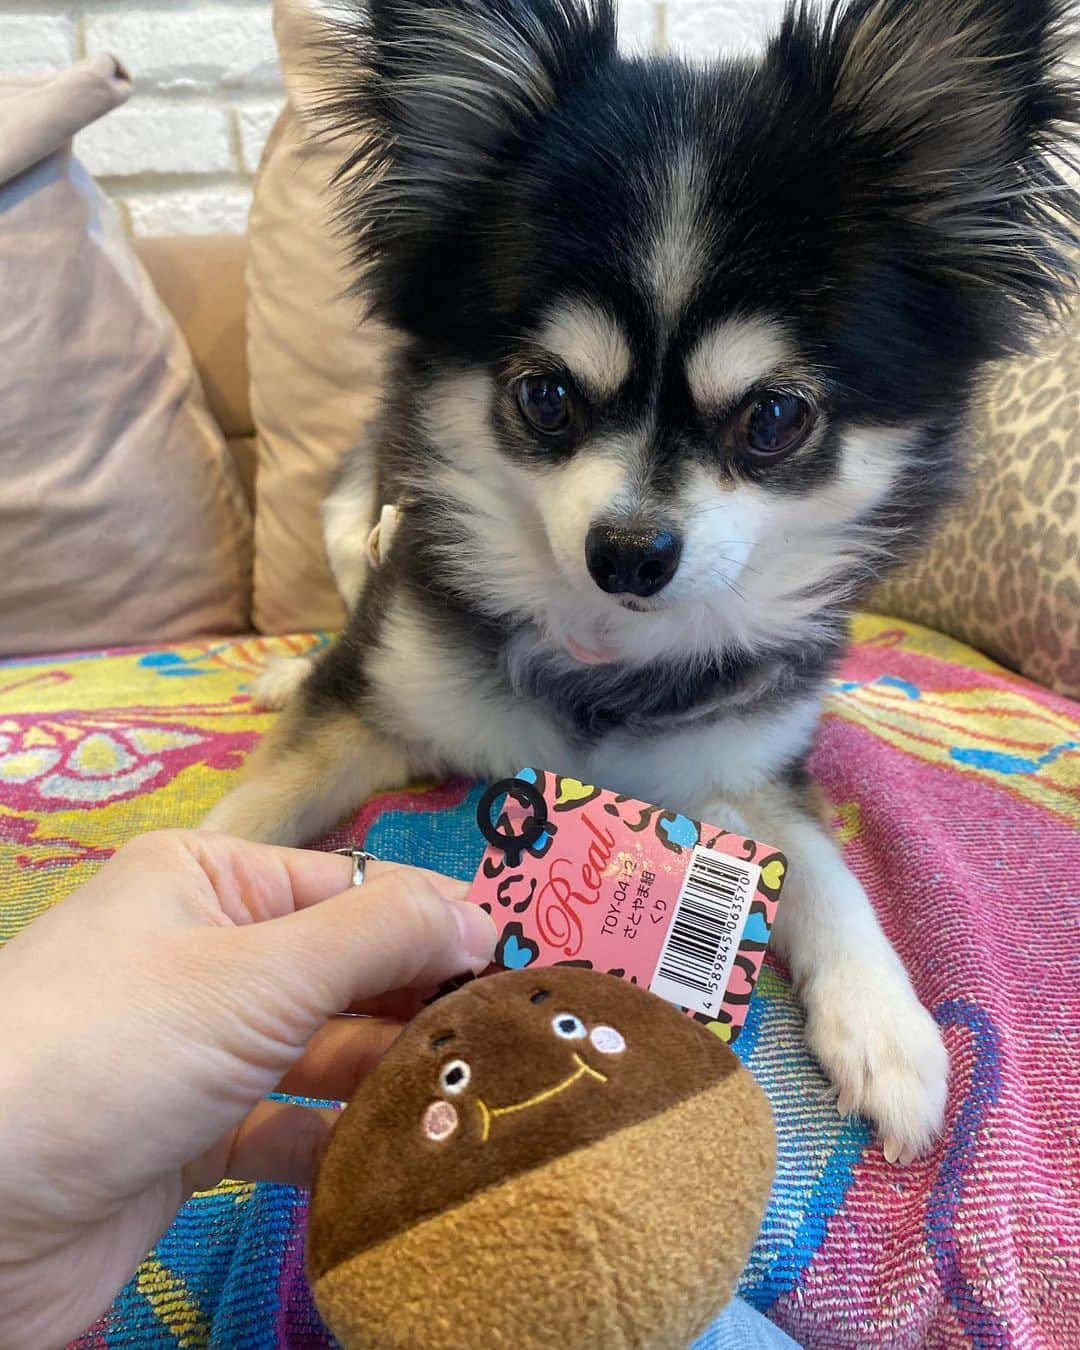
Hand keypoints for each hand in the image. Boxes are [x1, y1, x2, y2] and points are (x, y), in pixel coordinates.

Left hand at [0, 830, 495, 1349]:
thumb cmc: (117, 1049)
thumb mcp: (255, 973)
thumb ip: (377, 935)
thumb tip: (482, 916)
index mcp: (208, 881)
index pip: (347, 887)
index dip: (429, 924)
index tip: (511, 974)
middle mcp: (203, 954)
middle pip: (340, 969)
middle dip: (415, 1005)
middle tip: (503, 1048)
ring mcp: (196, 1049)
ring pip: (320, 1051)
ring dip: (386, 1077)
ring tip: (470, 1102)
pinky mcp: (188, 1139)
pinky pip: (285, 1125)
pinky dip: (336, 1140)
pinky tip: (395, 1157)